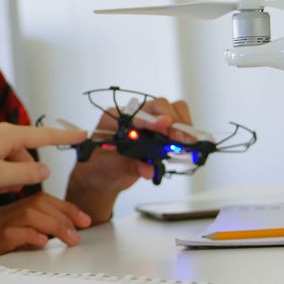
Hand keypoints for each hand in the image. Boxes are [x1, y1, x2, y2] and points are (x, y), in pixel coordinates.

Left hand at [0, 121, 86, 197]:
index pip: (43, 135)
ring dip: (8, 175)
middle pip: (25, 151)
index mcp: (6, 134)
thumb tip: (44, 169)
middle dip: (23, 172)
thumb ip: (25, 173)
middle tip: (6, 188)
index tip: (84, 134)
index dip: (65, 137)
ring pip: (10, 158)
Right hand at [0, 192, 92, 259]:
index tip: (84, 220)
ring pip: (26, 215)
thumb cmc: (7, 261)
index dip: (65, 207)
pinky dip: (30, 235)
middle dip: (62, 217)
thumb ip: (45, 230)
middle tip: (77, 234)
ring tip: (68, 239)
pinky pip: (10, 233)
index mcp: (9, 211)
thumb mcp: (29, 242)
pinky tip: (43, 242)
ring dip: (54, 226)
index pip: (40, 199)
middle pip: (35, 204)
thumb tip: (75, 227)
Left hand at [67, 97, 192, 222]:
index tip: (165, 124)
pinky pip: (177, 127)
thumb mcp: (108, 167)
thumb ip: (128, 165)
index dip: (152, 119)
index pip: (137, 113)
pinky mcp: (159, 135)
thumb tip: (148, 168)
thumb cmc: (98, 168)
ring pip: (173, 111)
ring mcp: (148, 124)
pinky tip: (186, 148)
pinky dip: (185, 136)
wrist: (100, 178)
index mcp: (115, 118)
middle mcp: (133, 116)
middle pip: (159, 105)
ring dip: (183, 126)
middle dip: (173, 121)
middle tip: (179, 140)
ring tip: (185, 144)